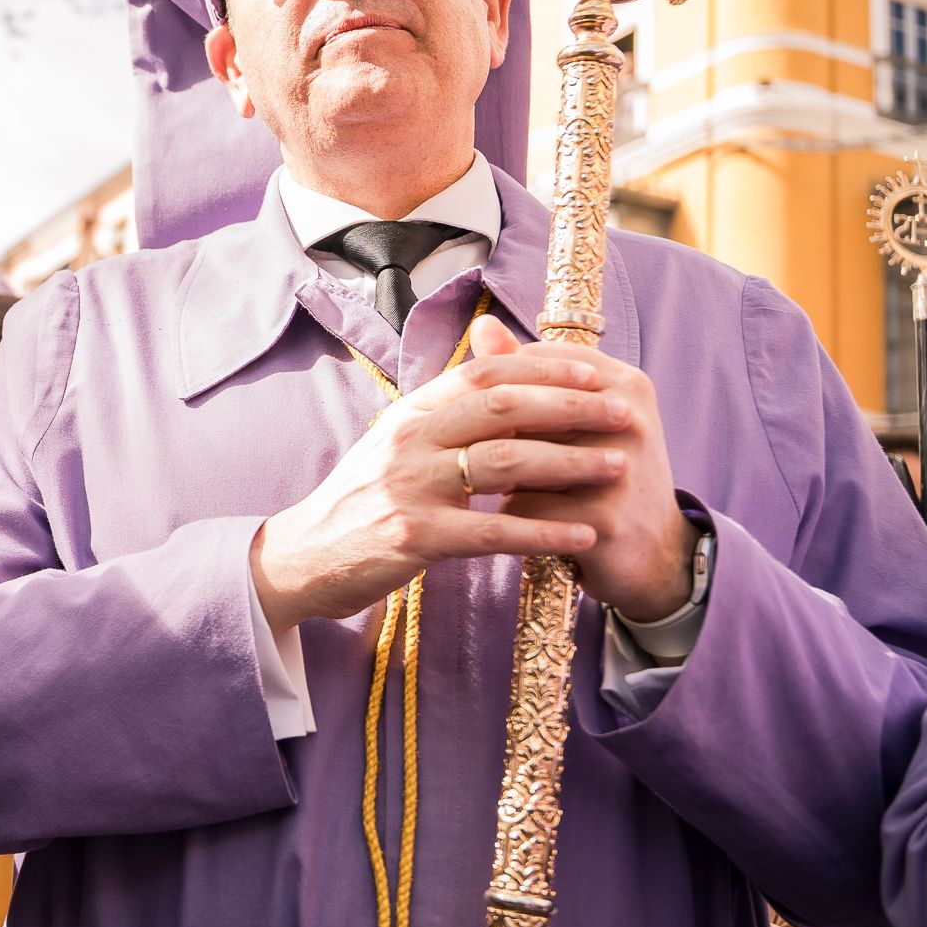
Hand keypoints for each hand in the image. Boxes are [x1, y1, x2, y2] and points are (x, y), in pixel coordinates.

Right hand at [249, 314, 624, 631]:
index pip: (485, 373)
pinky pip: (493, 531)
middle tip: (623, 413)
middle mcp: (408, 440)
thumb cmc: (360, 501)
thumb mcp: (395, 445)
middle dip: (572, 408)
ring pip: (505, 463)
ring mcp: (409, 487)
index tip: (595, 373)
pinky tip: (584, 533)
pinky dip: (545, 531)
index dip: (545, 369)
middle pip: (503, 408)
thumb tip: (493, 374)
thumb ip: (443, 415)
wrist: (303, 556)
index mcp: (409, 413)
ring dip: (570, 463)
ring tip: (618, 466)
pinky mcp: (414, 537)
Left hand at [464, 318, 694, 622]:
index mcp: (624, 382)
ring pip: (519, 457)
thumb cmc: (601, 476)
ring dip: (493, 474)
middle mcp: (628, 417)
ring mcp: (620, 468)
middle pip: (524, 409)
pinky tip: (514, 523)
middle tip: (463, 449)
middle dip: (489, 432)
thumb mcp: (576, 419)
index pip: (535, 362)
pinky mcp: (605, 518)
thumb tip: (481, 323)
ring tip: (487, 484)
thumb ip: (529, 373)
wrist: (654, 554)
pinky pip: (525, 506)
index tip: (477, 410)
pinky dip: (510, 514)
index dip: (495, 388)